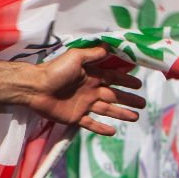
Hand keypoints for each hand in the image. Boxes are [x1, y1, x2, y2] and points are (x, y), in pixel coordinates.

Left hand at [15, 47, 144, 136]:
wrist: (35, 88)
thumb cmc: (54, 70)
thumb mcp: (76, 57)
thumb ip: (93, 54)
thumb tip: (109, 45)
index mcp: (90, 76)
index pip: (113, 78)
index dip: (126, 81)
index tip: (139, 85)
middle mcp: (89, 90)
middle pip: (114, 96)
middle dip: (128, 99)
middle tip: (143, 104)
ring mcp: (83, 104)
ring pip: (107, 110)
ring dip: (121, 114)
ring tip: (135, 117)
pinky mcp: (75, 117)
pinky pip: (91, 124)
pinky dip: (101, 128)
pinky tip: (113, 132)